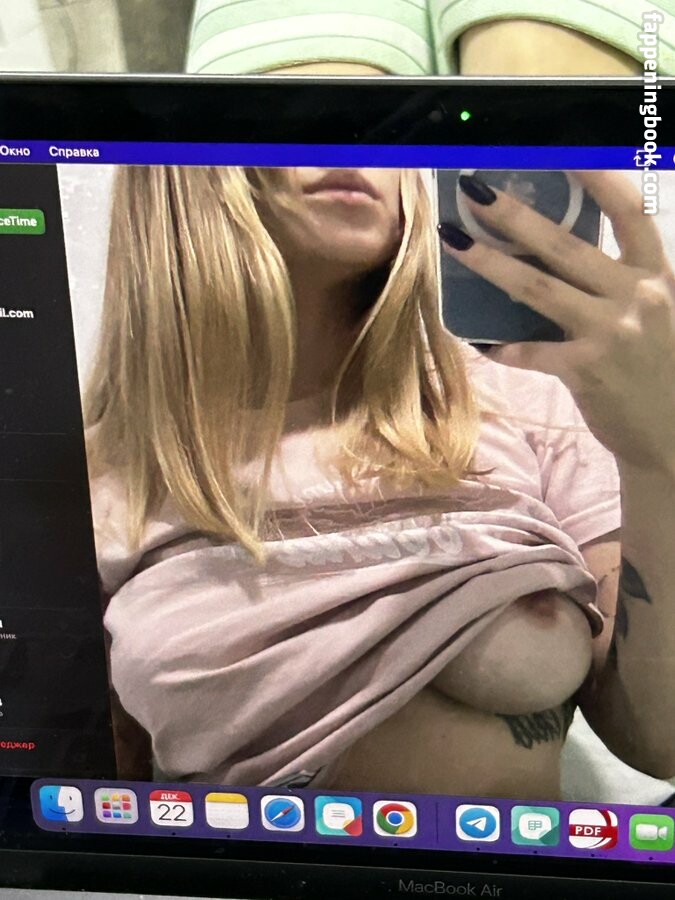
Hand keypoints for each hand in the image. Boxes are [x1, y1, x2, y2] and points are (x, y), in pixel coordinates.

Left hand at [439, 171, 674, 474]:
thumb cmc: (663, 365)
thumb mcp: (657, 311)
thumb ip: (619, 281)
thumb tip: (558, 248)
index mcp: (657, 274)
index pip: (630, 213)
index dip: (597, 177)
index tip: (562, 150)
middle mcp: (636, 296)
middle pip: (565, 245)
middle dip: (514, 215)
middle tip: (474, 191)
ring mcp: (610, 333)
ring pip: (538, 288)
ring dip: (491, 263)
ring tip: (455, 242)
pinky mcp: (586, 371)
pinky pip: (530, 352)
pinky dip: (502, 346)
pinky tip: (477, 338)